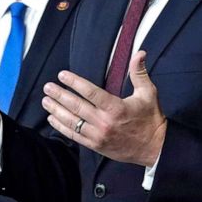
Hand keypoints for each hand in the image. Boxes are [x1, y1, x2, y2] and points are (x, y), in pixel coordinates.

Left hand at [42, 50, 166, 166]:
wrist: (155, 148)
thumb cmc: (151, 119)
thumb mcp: (148, 93)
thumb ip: (139, 73)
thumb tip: (140, 53)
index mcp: (116, 108)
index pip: (91, 93)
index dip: (75, 83)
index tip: (62, 75)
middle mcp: (105, 122)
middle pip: (77, 107)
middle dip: (60, 95)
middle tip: (48, 87)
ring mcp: (99, 135)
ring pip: (72, 122)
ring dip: (57, 110)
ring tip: (46, 100)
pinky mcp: (96, 145)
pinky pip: (74, 135)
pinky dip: (61, 127)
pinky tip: (52, 118)